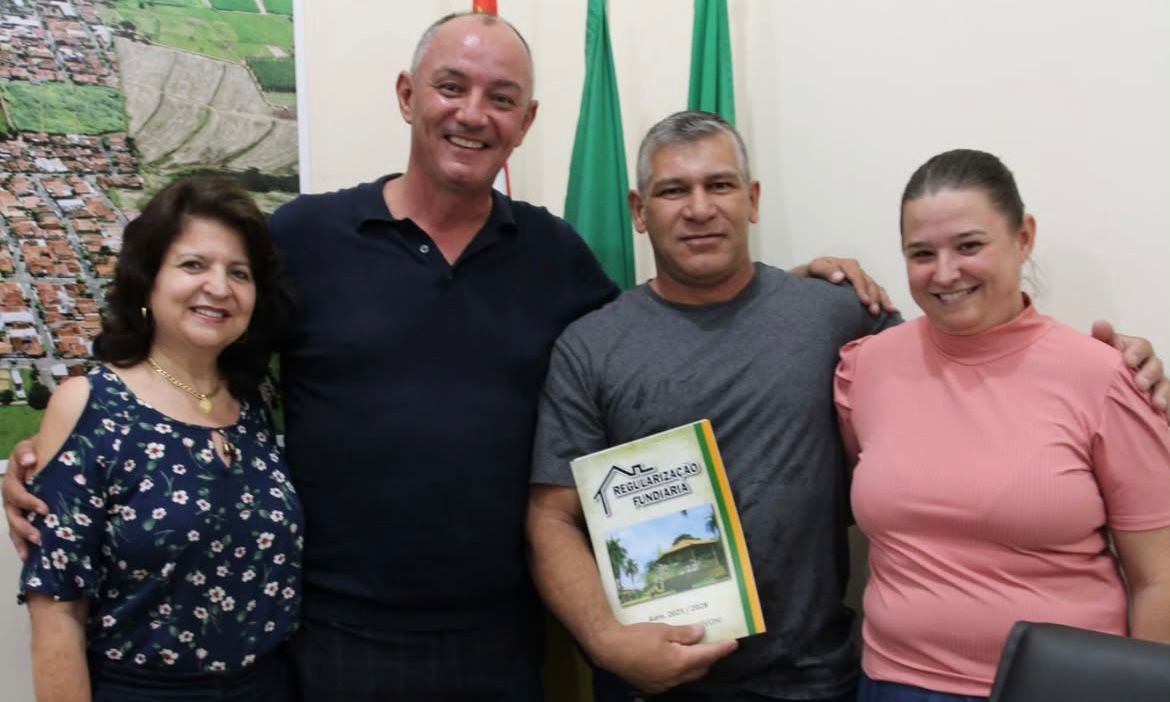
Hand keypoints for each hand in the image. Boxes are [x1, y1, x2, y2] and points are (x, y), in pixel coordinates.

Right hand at [4, 438, 47, 560]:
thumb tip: (29, 459)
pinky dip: (22, 545)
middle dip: (24, 524)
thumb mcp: (33, 445)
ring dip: (22, 536)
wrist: (47, 454)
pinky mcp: (23, 516)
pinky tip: (28, 557)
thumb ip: (27, 451)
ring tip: (34, 546)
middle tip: (40, 532)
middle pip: (12, 512)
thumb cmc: (41, 450)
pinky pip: (18, 533)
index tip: (44, 509)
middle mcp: (11, 494)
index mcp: (13, 477)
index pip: (14, 490)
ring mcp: (15, 507)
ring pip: (14, 524)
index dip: (26, 500)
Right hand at [593, 622, 737, 693]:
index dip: (722, 649)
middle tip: (713, 644)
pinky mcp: (654, 687)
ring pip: (688, 677)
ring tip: (695, 651)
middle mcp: (675, 677)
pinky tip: (675, 660)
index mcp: (679, 662)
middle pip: (701, 669)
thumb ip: (684, 633)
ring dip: (695, 666)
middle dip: (709, 658)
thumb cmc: (636, 636)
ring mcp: (664, 685)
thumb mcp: (662, 630)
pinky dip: (681, 671)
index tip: (734, 643)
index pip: (707, 656)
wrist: (609, 649)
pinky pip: (675, 680)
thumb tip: (701, 633)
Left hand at [801, 256, 897, 315]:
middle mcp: (858, 271)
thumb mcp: (816, 268)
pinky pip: (878, 293)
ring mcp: (863, 279)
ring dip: (882, 300)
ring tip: (888, 311)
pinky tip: (891, 310)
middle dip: (874, 297)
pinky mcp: (866, 288)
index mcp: (848, 265)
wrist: (814, 277)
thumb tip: (840, 277)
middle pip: (869, 283)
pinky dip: (885, 301)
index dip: (862, 288)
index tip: (865, 301)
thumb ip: (826, 271)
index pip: (857, 276)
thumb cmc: (814, 273)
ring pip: (877, 288)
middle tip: (874, 311)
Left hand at [1091, 321, 1169, 417]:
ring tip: (1156, 404)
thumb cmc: (1099, 367)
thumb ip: (1101, 339)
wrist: (1096, 391)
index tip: (1128, 361)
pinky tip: (1164, 412)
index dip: (1137, 352)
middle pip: (1155, 365)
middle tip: (1140, 384)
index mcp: (1132, 350)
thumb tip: (1101, 324)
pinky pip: (1167, 400)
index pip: (1141, 346)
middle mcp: (1146, 365)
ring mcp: (1154, 382)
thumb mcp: (1098, 352)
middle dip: (1149, 374)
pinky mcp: (1157, 398)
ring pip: (1164, 384)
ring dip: (1161, 392)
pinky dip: (1167, 405)